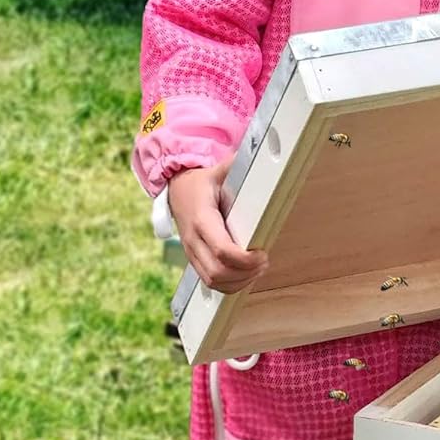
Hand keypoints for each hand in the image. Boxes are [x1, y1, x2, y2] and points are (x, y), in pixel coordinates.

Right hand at [168, 159, 268, 292]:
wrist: (176, 190)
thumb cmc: (201, 182)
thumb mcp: (218, 170)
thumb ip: (237, 164)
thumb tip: (260, 153)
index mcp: (202, 219)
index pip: (222, 250)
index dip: (245, 260)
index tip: (262, 254)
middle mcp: (193, 240)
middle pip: (217, 272)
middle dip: (245, 273)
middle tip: (264, 261)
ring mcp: (191, 252)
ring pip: (213, 282)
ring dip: (239, 282)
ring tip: (257, 269)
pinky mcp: (193, 260)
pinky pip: (209, 282)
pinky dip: (229, 285)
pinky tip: (244, 276)